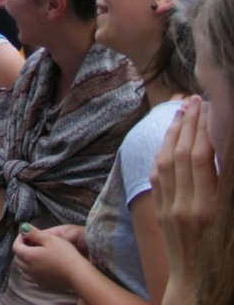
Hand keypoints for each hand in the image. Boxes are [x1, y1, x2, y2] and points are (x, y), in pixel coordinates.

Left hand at [12, 224, 84, 291]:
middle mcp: (29, 269)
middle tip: (32, 243)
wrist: (78, 274)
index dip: (19, 238)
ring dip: (25, 262)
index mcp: (29, 256)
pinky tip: (41, 268)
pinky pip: (32, 279)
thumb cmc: (64, 254)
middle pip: (18, 258)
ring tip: (35, 256)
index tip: (27, 234)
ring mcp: (36, 279)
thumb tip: (22, 228)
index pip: (16, 247)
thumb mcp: (50, 238)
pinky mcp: (44, 285)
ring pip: (23, 270)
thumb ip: (34, 233)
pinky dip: (32, 273)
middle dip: (22, 249)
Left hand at [150, 96, 217, 296]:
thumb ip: (228, 189)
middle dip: (187, 123)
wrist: (200, 291)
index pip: (202, 157)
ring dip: (172, 133)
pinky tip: (168, 141)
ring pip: (166, 161)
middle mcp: (186, 206)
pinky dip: (163, 153)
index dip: (203, 128)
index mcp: (209, 209)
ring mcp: (170, 209)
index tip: (207, 106)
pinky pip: (158, 177)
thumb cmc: (227, 262)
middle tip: (194, 99)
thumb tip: (223, 158)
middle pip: (182, 154)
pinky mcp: (161, 214)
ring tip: (181, 112)